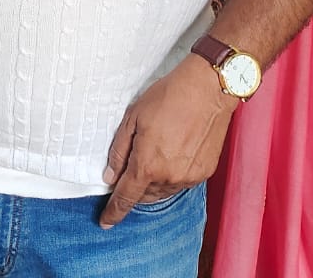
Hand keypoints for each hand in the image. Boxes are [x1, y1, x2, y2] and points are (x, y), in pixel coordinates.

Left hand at [99, 55, 237, 227]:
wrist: (208, 91)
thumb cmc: (167, 98)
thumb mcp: (132, 118)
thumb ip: (119, 151)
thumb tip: (110, 176)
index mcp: (147, 165)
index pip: (126, 197)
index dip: (113, 212)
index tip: (105, 222)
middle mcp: (169, 177)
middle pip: (144, 195)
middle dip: (133, 189)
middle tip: (128, 169)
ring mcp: (189, 177)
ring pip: (163, 191)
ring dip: (152, 183)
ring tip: (152, 157)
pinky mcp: (204, 173)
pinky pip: (180, 183)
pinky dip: (170, 177)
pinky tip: (170, 157)